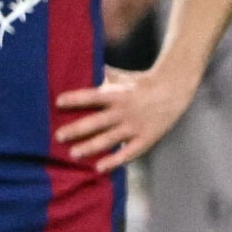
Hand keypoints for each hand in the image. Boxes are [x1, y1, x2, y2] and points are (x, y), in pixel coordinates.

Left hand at [55, 64, 198, 172]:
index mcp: (117, 95)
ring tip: (73, 154)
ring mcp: (134, 126)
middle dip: (76, 129)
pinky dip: (114, 161)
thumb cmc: (142, 83)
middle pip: (97, 121)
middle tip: (58, 136)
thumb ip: (102, 76)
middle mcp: (124, 111)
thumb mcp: (122, 77)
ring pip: (109, 139)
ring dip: (90, 147)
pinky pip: (128, 152)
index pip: (93, 96)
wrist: (173, 91)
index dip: (75, 99)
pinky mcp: (144, 139)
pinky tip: (99, 167)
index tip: (58, 102)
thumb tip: (83, 63)